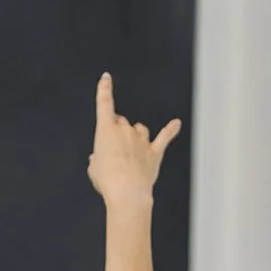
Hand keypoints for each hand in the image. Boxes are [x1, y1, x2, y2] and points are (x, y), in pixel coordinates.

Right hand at [87, 73, 180, 210]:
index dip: (104, 89)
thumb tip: (101, 158)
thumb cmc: (107, 180)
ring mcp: (141, 140)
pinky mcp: (155, 152)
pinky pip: (165, 137)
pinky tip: (176, 124)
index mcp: (105, 130)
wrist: (127, 193)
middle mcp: (124, 130)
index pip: (104, 103)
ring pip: (139, 129)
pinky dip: (171, 130)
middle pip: (120, 122)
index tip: (106, 77)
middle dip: (117, 134)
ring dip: (135, 136)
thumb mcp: (94, 168)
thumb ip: (98, 159)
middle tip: (114, 154)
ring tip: (130, 153)